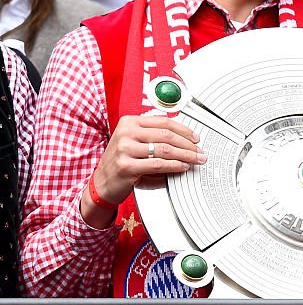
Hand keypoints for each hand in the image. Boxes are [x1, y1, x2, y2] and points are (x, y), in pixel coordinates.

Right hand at [83, 115, 205, 226]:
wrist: (101, 183)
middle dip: (188, 144)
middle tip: (200, 151)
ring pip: (165, 150)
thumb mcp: (133, 141)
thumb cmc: (121, 161)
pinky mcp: (126, 166)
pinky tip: (183, 167)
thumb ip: (152, 135)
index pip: (164, 122)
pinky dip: (175, 166)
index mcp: (129, 122)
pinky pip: (158, 164)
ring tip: (196, 160)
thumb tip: (185, 136)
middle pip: (167, 135)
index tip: (196, 138)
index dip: (184, 130)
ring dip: (185, 155)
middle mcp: (126, 133)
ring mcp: (124, 149)